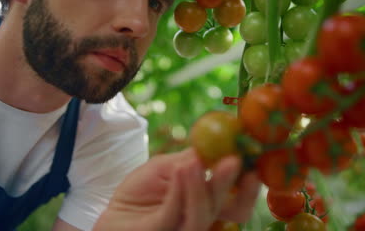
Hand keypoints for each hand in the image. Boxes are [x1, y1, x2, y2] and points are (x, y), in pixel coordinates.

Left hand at [93, 148, 260, 230]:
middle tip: (233, 160)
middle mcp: (204, 219)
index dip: (249, 183)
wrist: (113, 215)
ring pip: (203, 214)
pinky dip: (180, 190)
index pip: (238, 200)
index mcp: (209, 204)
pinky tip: (181, 170)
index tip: (252, 158)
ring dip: (202, 186)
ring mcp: (184, 229)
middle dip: (230, 183)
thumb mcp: (167, 167)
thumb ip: (191, 158)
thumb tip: (217, 141)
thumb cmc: (140, 193)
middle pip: (231, 210)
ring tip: (193, 162)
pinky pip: (174, 214)